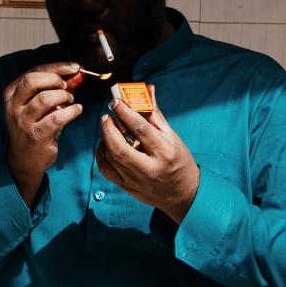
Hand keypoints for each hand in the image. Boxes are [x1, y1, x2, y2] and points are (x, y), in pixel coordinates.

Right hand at [3, 61, 82, 206]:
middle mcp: (14, 106)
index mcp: (12, 94)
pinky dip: (71, 111)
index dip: (57, 67)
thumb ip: (58, 88)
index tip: (74, 67)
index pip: (33, 71)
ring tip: (71, 101)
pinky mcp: (36, 135)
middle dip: (55, 79)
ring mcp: (24, 121)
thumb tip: (77, 73)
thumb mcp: (42, 105)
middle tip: (67, 87)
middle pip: (33, 81)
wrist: (25, 158)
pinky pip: (57, 118)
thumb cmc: (34, 127)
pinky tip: (77, 110)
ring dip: (64, 97)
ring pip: (45, 99)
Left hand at [95, 86, 199, 223]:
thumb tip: (148, 91)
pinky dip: (102, 156)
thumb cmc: (179, 162)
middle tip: (106, 117)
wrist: (184, 194)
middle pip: (121, 148)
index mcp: (165, 152)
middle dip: (109, 130)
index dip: (126, 114)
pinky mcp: (128, 188)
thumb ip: (156, 115)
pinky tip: (105, 146)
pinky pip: (107, 171)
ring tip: (107, 128)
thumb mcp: (172, 138)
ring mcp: (137, 181)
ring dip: (105, 140)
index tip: (116, 102)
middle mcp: (150, 168)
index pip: (141, 130)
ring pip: (112, 159)